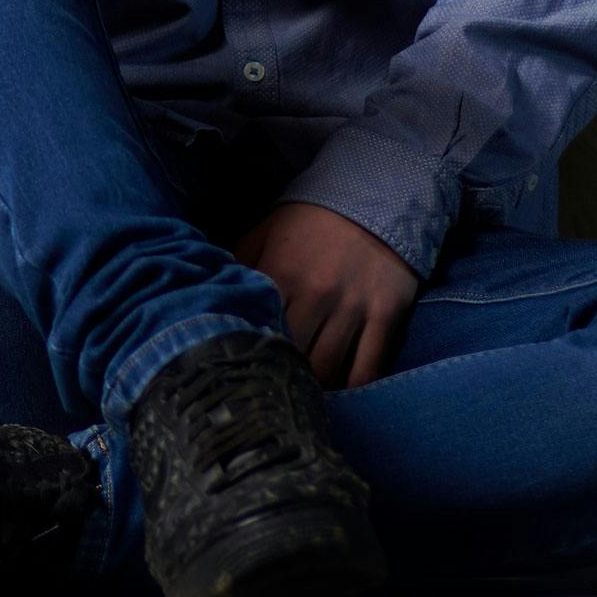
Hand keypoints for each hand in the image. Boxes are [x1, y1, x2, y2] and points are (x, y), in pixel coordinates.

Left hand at [237, 203, 420, 390]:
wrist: (373, 196)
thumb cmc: (310, 220)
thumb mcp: (266, 232)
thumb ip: (238, 265)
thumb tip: (209, 296)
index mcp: (282, 274)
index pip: (259, 329)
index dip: (251, 355)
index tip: (245, 371)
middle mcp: (318, 294)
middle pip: (294, 358)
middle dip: (282, 378)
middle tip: (274, 392)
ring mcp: (354, 307)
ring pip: (329, 369)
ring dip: (315, 390)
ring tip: (302, 399)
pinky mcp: (386, 314)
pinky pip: (369, 367)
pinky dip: (354, 390)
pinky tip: (341, 398)